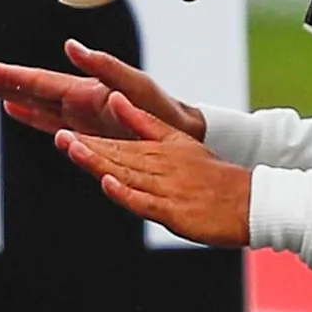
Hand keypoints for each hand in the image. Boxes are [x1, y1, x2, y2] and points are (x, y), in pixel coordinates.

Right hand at [0, 39, 204, 142]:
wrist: (187, 135)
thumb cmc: (167, 114)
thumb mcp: (138, 88)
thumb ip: (106, 68)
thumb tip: (72, 48)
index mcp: (86, 90)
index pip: (36, 79)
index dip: (5, 74)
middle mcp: (79, 99)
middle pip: (29, 87)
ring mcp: (81, 115)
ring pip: (35, 102)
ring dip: (7, 92)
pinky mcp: (88, 131)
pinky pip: (51, 121)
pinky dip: (30, 114)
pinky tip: (13, 108)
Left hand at [55, 94, 252, 248]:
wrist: (251, 201)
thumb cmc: (213, 175)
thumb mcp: (180, 141)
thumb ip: (145, 123)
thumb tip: (115, 100)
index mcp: (161, 150)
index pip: (120, 144)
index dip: (91, 140)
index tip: (64, 132)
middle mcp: (161, 166)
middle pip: (118, 157)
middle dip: (87, 148)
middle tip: (60, 137)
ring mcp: (167, 189)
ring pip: (127, 174)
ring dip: (98, 163)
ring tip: (73, 150)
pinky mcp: (174, 211)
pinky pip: (146, 201)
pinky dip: (126, 192)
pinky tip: (107, 183)